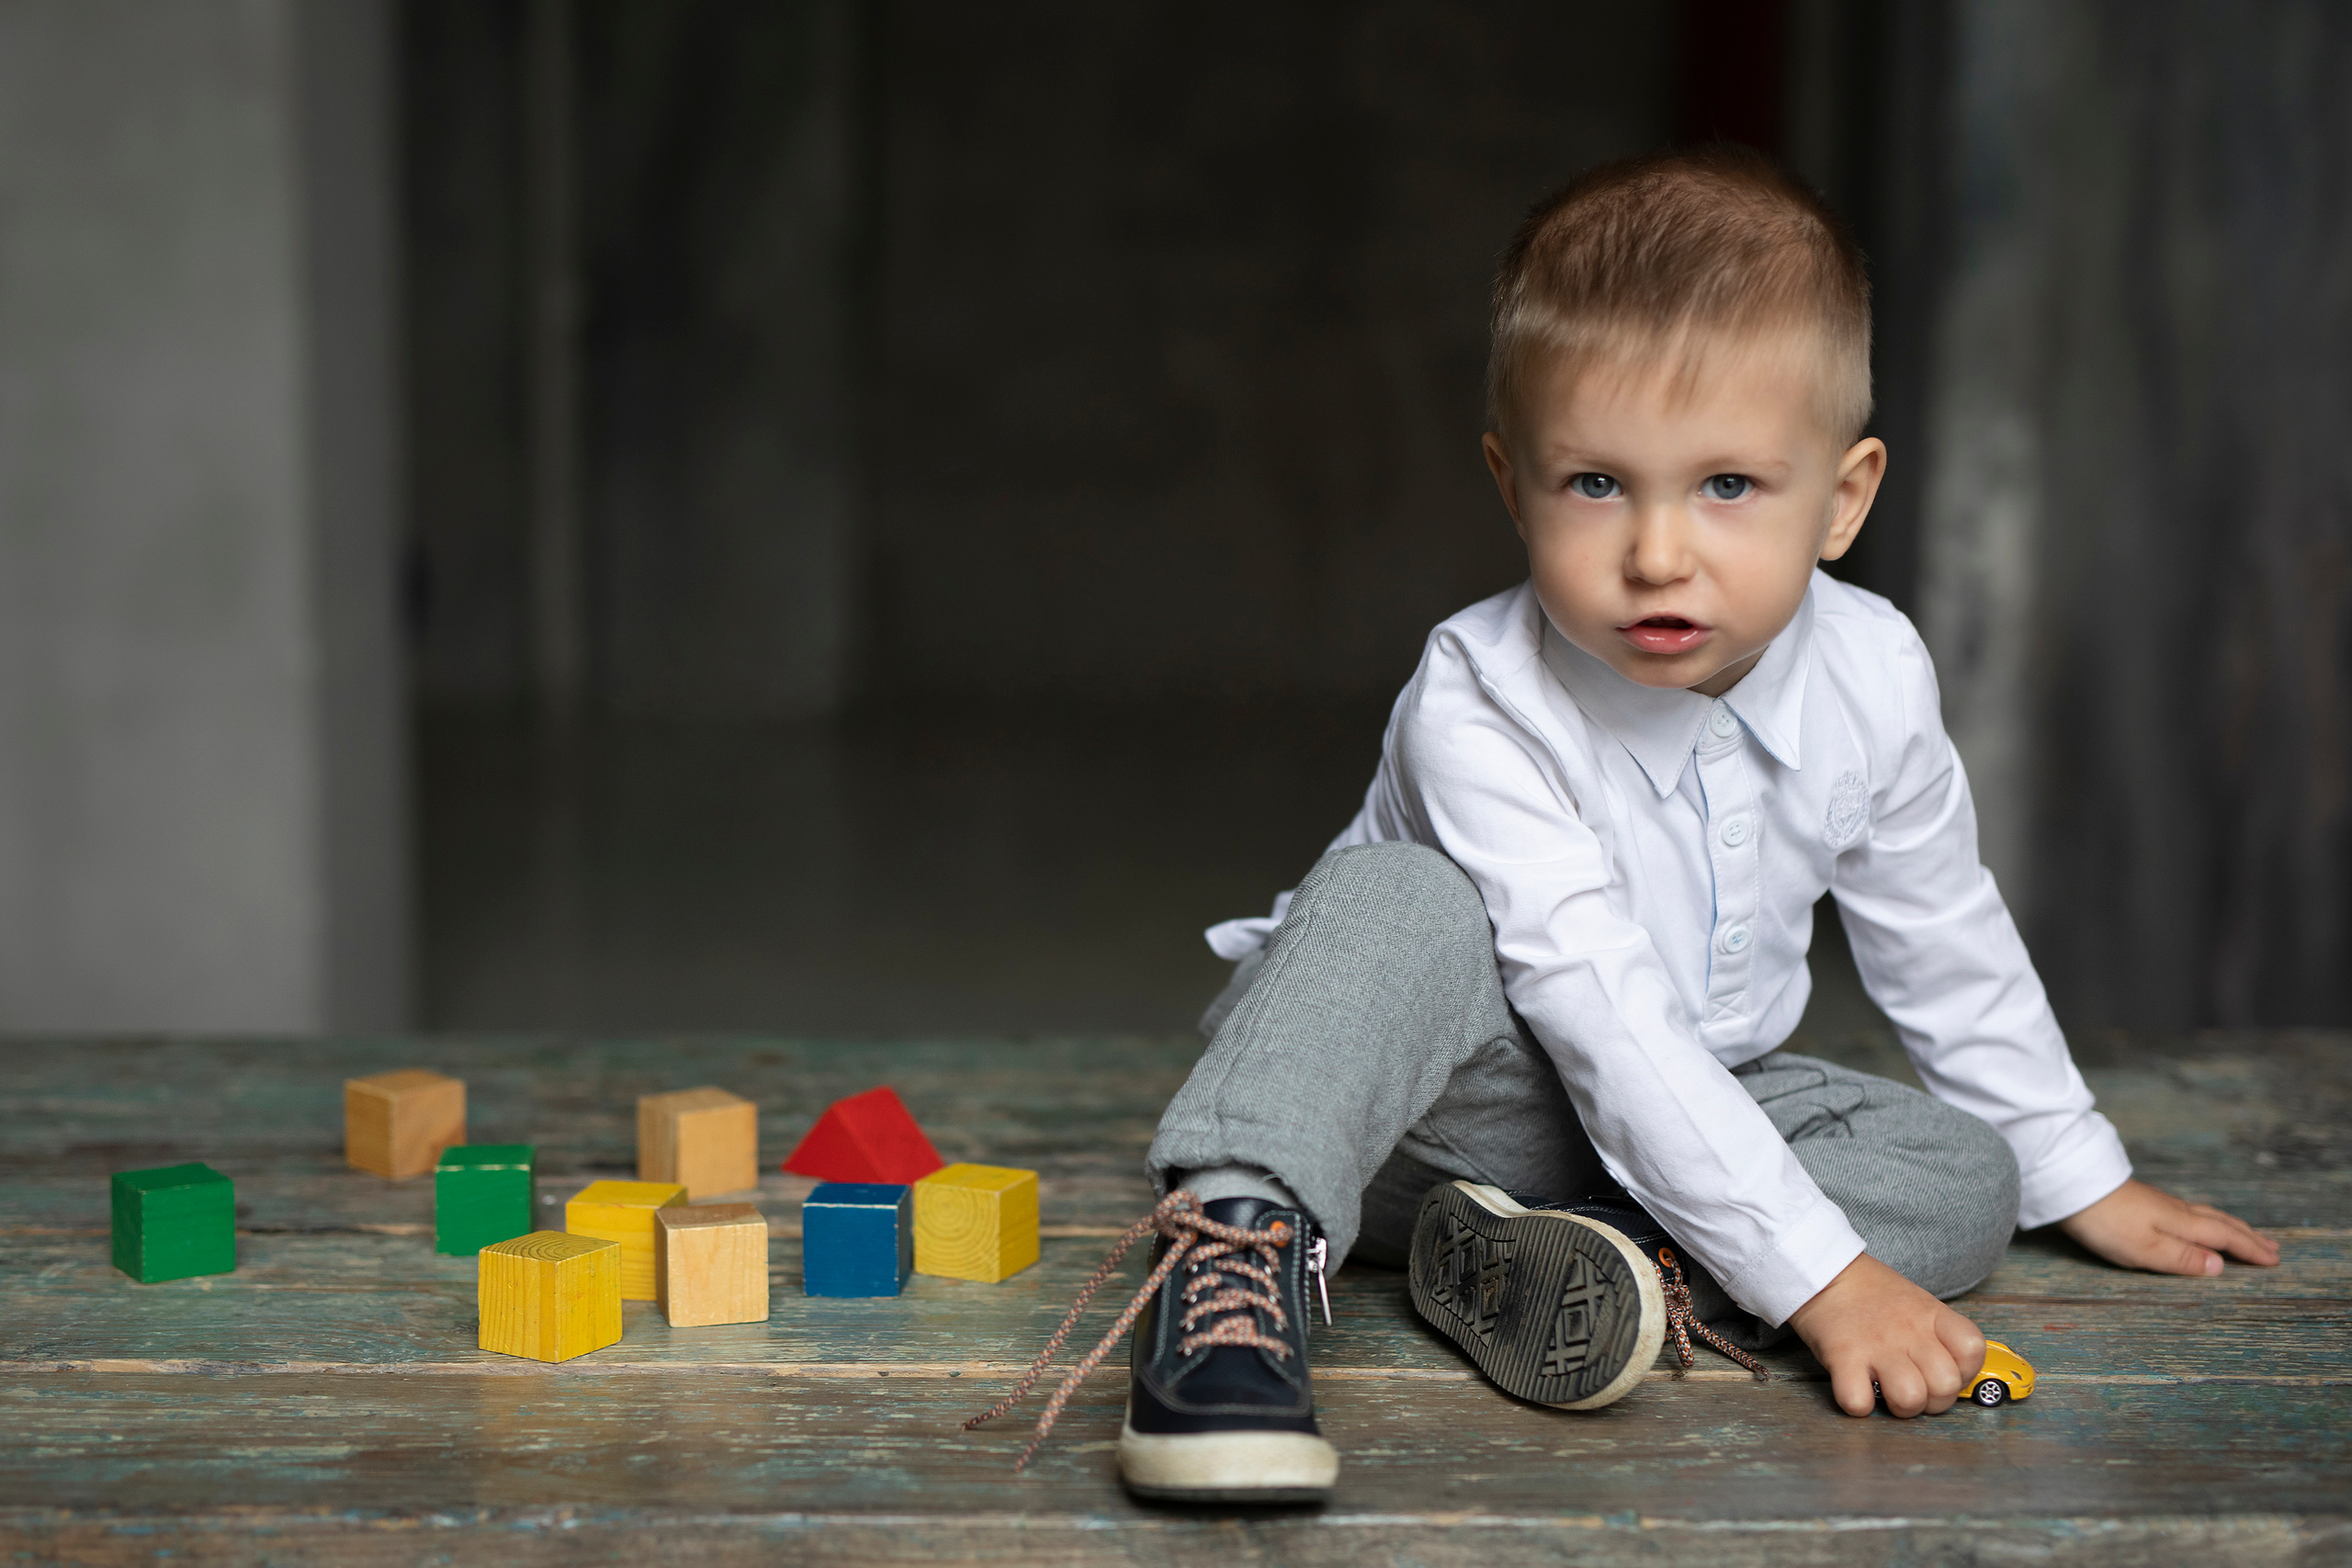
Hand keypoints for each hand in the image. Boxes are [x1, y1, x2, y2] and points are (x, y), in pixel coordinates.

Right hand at [1787, 1252, 1984, 1417]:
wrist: (1822, 1271)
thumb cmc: (1873, 1294)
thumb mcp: (1917, 1302)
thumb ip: (1938, 1335)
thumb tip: (1950, 1376)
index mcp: (1931, 1316)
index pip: (1972, 1350)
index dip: (1964, 1370)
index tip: (1943, 1367)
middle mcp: (1909, 1332)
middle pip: (1945, 1386)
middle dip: (1932, 1399)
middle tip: (1913, 1386)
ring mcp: (1876, 1345)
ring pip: (1910, 1400)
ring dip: (1899, 1406)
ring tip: (1885, 1390)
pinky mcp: (1842, 1357)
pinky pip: (1859, 1402)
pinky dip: (1858, 1404)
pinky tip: (1856, 1387)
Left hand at [2058, 1178, 2278, 1274]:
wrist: (2073, 1186)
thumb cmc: (2106, 1222)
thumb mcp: (2146, 1248)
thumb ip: (2183, 1258)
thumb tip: (2221, 1266)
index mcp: (2182, 1224)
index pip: (2225, 1238)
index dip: (2250, 1250)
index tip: (2274, 1260)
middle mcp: (2177, 1211)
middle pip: (2221, 1224)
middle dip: (2248, 1237)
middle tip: (2273, 1248)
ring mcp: (2161, 1203)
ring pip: (2207, 1215)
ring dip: (2232, 1226)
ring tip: (2247, 1234)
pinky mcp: (2145, 1201)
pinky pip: (2192, 1211)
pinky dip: (2209, 1219)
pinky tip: (2200, 1221)